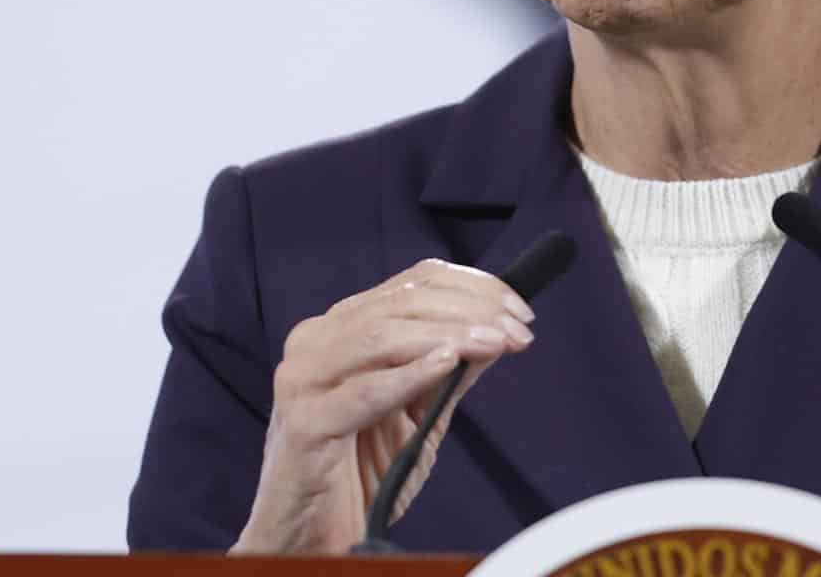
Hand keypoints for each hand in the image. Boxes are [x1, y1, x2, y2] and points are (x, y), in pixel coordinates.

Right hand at [233, 259, 535, 553]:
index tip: (517, 308)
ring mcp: (304, 379)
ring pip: (381, 337)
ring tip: (493, 342)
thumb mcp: (418, 415)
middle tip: (516, 329)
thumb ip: (448, 372)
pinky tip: (446, 363)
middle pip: (401, 303)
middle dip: (469, 311)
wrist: (312, 538)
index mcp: (342, 329)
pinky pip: (362, 392)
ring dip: (448, 335)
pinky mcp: (303, 424)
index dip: (471, 287)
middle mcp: (316, 342)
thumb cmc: (359, 474)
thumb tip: (496, 331)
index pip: (412, 283)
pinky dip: (408, 375)